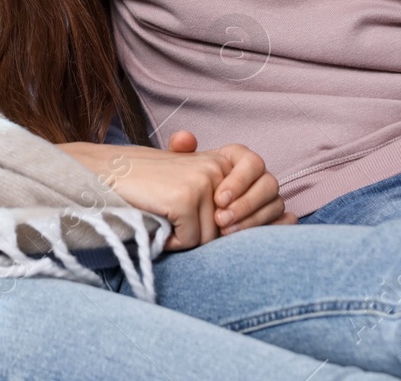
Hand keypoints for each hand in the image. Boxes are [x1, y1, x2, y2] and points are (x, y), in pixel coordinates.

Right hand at [58, 133, 285, 250]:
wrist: (108, 175)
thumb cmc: (151, 188)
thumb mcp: (197, 191)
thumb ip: (238, 202)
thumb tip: (292, 218)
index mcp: (227, 160)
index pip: (270, 193)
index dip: (255, 219)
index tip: (224, 222)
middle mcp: (219, 167)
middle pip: (241, 224)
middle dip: (222, 235)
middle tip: (189, 226)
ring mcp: (204, 181)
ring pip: (213, 238)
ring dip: (189, 239)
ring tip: (167, 219)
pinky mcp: (186, 197)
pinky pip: (191, 240)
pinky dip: (173, 241)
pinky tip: (159, 225)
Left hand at [165, 131, 292, 234]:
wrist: (191, 205)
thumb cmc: (188, 182)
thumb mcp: (181, 164)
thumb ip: (180, 148)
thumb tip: (184, 139)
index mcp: (242, 158)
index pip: (252, 163)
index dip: (239, 180)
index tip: (218, 198)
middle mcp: (260, 177)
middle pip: (268, 185)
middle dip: (246, 204)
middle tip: (221, 219)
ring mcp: (269, 198)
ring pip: (275, 205)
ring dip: (253, 220)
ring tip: (226, 232)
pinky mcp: (273, 218)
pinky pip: (285, 221)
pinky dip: (278, 227)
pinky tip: (259, 237)